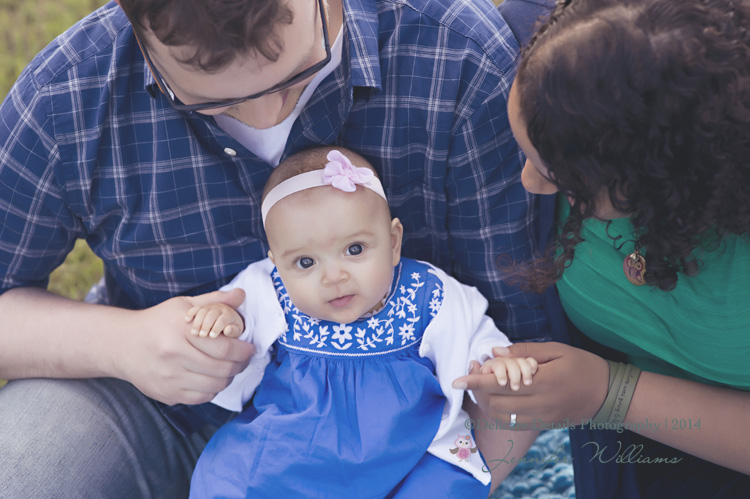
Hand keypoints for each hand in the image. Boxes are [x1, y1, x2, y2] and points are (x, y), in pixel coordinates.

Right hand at [111, 288, 253, 405]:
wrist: (122, 345)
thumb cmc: (157, 322)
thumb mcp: (184, 304)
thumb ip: (214, 300)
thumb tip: (241, 295)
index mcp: (181, 331)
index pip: (224, 347)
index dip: (243, 350)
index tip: (250, 348)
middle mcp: (174, 356)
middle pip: (222, 369)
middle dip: (240, 365)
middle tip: (244, 359)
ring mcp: (169, 378)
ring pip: (214, 386)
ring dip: (228, 378)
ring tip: (230, 368)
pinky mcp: (166, 393)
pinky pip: (201, 398)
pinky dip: (213, 390)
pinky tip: (213, 378)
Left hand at [453, 342, 608, 428]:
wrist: (607, 394)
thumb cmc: (582, 365)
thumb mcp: (557, 350)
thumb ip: (525, 351)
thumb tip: (495, 352)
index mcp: (544, 382)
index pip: (501, 384)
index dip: (475, 382)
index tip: (456, 379)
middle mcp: (540, 404)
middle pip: (495, 404)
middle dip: (476, 391)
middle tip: (470, 374)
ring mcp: (541, 418)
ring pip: (500, 416)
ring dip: (484, 402)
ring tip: (480, 384)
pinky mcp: (542, 425)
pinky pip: (511, 423)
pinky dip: (498, 411)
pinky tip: (496, 395)